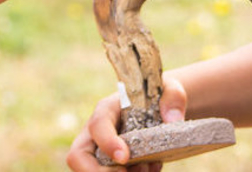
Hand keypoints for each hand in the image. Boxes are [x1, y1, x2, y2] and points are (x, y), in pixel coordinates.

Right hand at [66, 77, 187, 171]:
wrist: (160, 109)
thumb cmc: (159, 96)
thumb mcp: (170, 89)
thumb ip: (173, 98)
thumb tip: (172, 119)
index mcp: (108, 109)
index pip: (98, 125)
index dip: (107, 142)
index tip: (124, 157)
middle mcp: (96, 133)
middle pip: (77, 156)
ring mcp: (99, 151)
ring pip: (90, 171)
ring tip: (145, 170)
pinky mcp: (108, 165)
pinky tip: (150, 170)